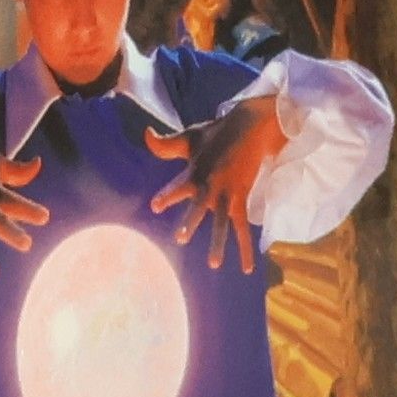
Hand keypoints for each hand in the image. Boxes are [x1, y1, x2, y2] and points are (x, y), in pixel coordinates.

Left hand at [145, 97, 288, 273]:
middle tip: (180, 238)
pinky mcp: (241, 199)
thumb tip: (146, 133)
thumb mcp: (189, 138)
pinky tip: (246, 269)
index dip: (168, 196)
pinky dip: (245, 249)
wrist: (250, 127)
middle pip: (199, 207)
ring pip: (222, 223)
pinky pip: (242, 228)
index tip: (155, 207)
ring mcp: (227, 194)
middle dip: (190, 221)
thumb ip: (166, 145)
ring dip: (218, 243)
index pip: (178, 186)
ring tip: (213, 264)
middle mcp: (210, 185)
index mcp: (195, 172)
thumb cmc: (216, 135)